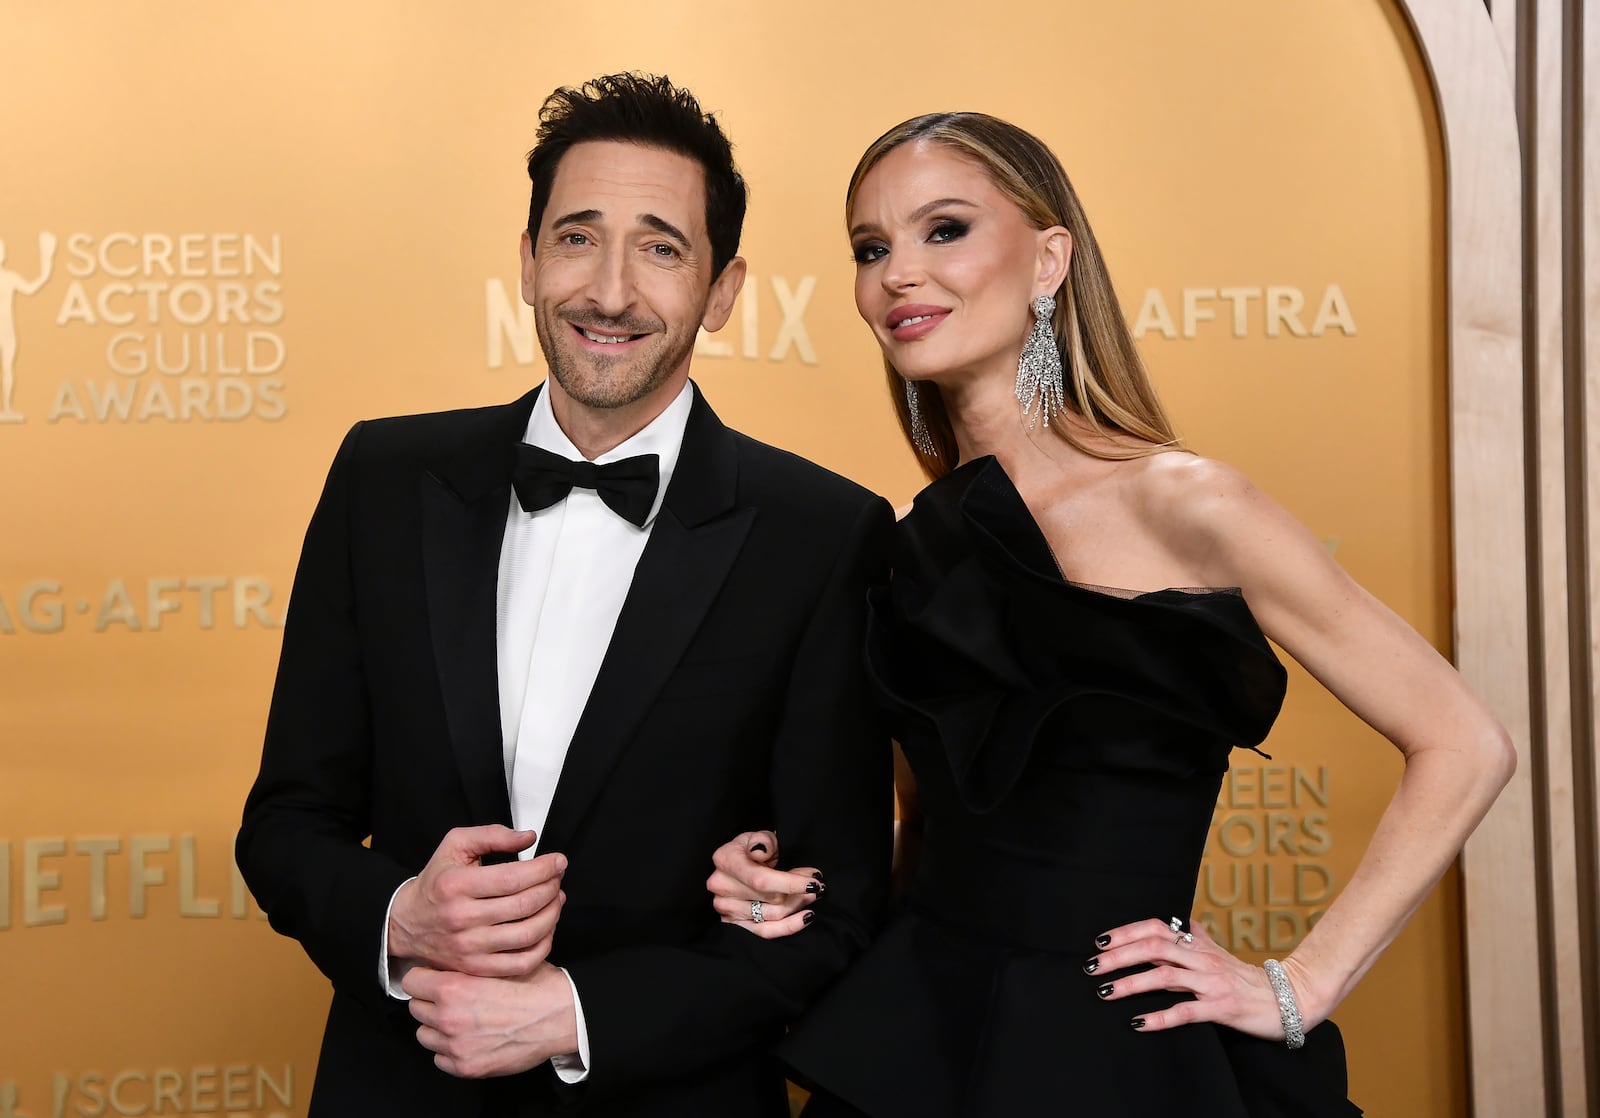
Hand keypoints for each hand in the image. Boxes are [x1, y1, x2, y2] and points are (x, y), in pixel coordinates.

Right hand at [389, 825, 566, 976]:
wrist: (408, 922)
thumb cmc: (437, 881)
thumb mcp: (455, 845)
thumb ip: (492, 835)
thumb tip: (529, 838)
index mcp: (456, 885)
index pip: (513, 878)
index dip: (544, 869)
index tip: (559, 861)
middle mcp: (461, 918)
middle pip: (524, 905)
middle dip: (551, 888)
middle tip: (558, 878)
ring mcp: (469, 947)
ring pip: (527, 935)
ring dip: (552, 915)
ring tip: (556, 899)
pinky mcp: (476, 968)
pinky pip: (521, 963)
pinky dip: (543, 946)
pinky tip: (546, 928)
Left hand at [403, 961, 577, 1077]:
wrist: (559, 1017)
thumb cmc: (535, 987)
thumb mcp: (499, 962)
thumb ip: (467, 965)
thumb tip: (448, 961)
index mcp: (453, 987)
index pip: (411, 980)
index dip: (424, 977)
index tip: (434, 978)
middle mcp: (448, 1017)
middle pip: (415, 1007)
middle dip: (430, 1002)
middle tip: (451, 999)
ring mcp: (455, 1045)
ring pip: (424, 1035)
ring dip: (436, 1028)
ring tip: (460, 1021)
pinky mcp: (466, 1067)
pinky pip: (439, 1059)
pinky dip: (449, 1051)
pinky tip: (469, 1039)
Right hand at [705, 830, 823, 938]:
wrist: (738, 861)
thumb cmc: (752, 847)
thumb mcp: (760, 836)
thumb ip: (763, 841)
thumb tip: (761, 852)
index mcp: (725, 860)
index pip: (761, 879)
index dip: (790, 883)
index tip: (814, 882)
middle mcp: (720, 885)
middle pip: (771, 899)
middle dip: (800, 892)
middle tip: (817, 885)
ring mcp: (725, 907)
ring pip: (772, 915)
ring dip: (798, 905)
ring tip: (812, 896)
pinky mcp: (733, 923)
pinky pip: (764, 931)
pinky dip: (788, 926)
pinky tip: (806, 918)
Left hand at [1085, 917, 1323, 1039]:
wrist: (1290, 998)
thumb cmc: (1248, 979)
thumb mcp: (1219, 953)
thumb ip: (1196, 939)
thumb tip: (1178, 922)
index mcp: (1198, 945)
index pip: (1157, 928)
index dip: (1127, 932)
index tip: (1100, 941)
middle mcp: (1202, 959)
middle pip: (1154, 948)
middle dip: (1119, 956)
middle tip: (1092, 967)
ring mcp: (1212, 983)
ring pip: (1165, 977)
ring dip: (1131, 984)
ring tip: (1106, 992)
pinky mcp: (1222, 1008)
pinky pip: (1186, 1012)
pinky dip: (1160, 1017)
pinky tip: (1139, 1022)